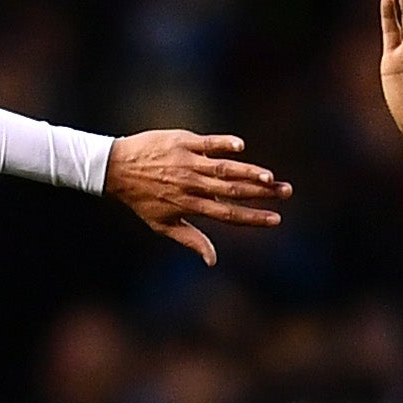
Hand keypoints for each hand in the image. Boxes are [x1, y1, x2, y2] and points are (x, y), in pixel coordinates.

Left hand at [102, 132, 285, 262]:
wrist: (115, 168)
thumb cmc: (141, 199)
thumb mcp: (162, 225)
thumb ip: (191, 240)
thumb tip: (212, 261)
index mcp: (190, 206)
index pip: (228, 214)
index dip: (253, 217)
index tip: (276, 219)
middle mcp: (192, 185)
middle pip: (233, 191)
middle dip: (262, 194)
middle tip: (287, 193)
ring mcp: (187, 163)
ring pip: (224, 169)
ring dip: (249, 172)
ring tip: (271, 177)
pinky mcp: (182, 142)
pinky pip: (207, 143)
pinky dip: (224, 144)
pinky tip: (241, 147)